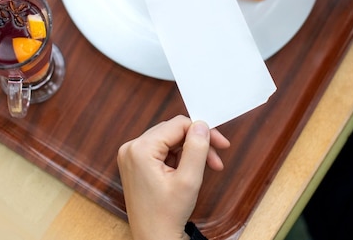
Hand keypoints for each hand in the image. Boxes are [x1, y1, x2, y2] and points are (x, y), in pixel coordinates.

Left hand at [117, 115, 229, 239]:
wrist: (154, 239)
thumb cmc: (167, 216)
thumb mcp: (188, 180)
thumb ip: (196, 149)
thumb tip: (201, 125)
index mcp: (140, 149)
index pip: (177, 125)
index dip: (202, 132)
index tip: (221, 144)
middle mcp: (131, 148)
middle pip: (173, 131)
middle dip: (197, 143)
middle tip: (216, 159)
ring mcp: (131, 156)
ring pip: (169, 140)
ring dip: (189, 151)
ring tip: (206, 167)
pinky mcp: (135, 164)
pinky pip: (161, 150)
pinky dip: (178, 157)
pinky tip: (188, 171)